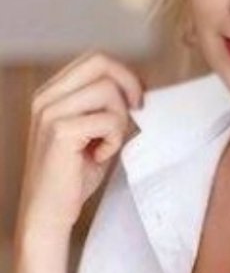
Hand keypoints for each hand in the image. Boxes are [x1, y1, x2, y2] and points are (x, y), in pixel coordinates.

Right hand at [15, 49, 145, 233]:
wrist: (49, 212)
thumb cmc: (75, 171)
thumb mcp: (94, 127)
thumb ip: (108, 102)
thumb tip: (139, 84)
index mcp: (53, 92)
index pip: (94, 59)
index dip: (123, 73)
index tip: (137, 96)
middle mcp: (47, 97)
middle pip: (100, 62)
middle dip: (128, 83)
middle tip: (137, 108)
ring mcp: (50, 112)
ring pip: (108, 90)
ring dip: (119, 118)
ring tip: (107, 141)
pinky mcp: (60, 131)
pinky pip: (109, 119)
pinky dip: (114, 138)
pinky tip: (99, 155)